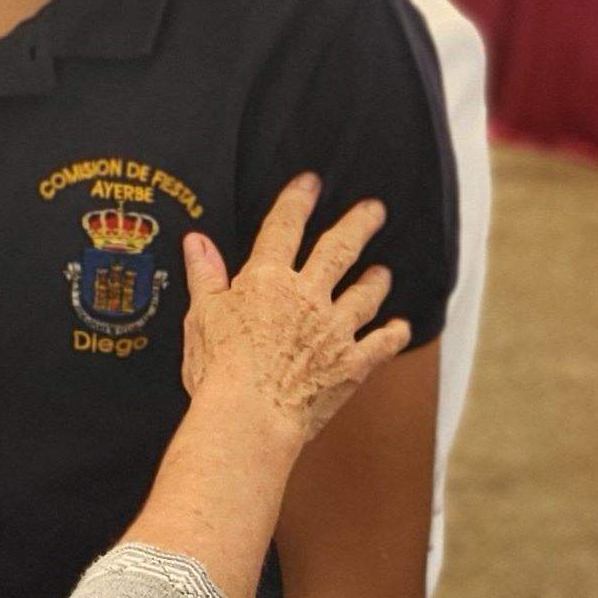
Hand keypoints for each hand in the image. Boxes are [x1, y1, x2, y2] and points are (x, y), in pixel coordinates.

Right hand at [177, 174, 409, 445]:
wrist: (250, 416)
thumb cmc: (218, 370)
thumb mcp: (202, 316)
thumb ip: (205, 275)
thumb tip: (196, 240)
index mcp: (267, 281)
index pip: (284, 228)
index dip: (297, 201)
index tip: (311, 182)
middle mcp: (307, 297)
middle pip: (338, 251)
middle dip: (358, 225)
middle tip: (375, 209)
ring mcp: (334, 329)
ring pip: (364, 295)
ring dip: (375, 281)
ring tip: (383, 272)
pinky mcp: (351, 364)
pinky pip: (380, 345)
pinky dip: (392, 335)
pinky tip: (401, 328)